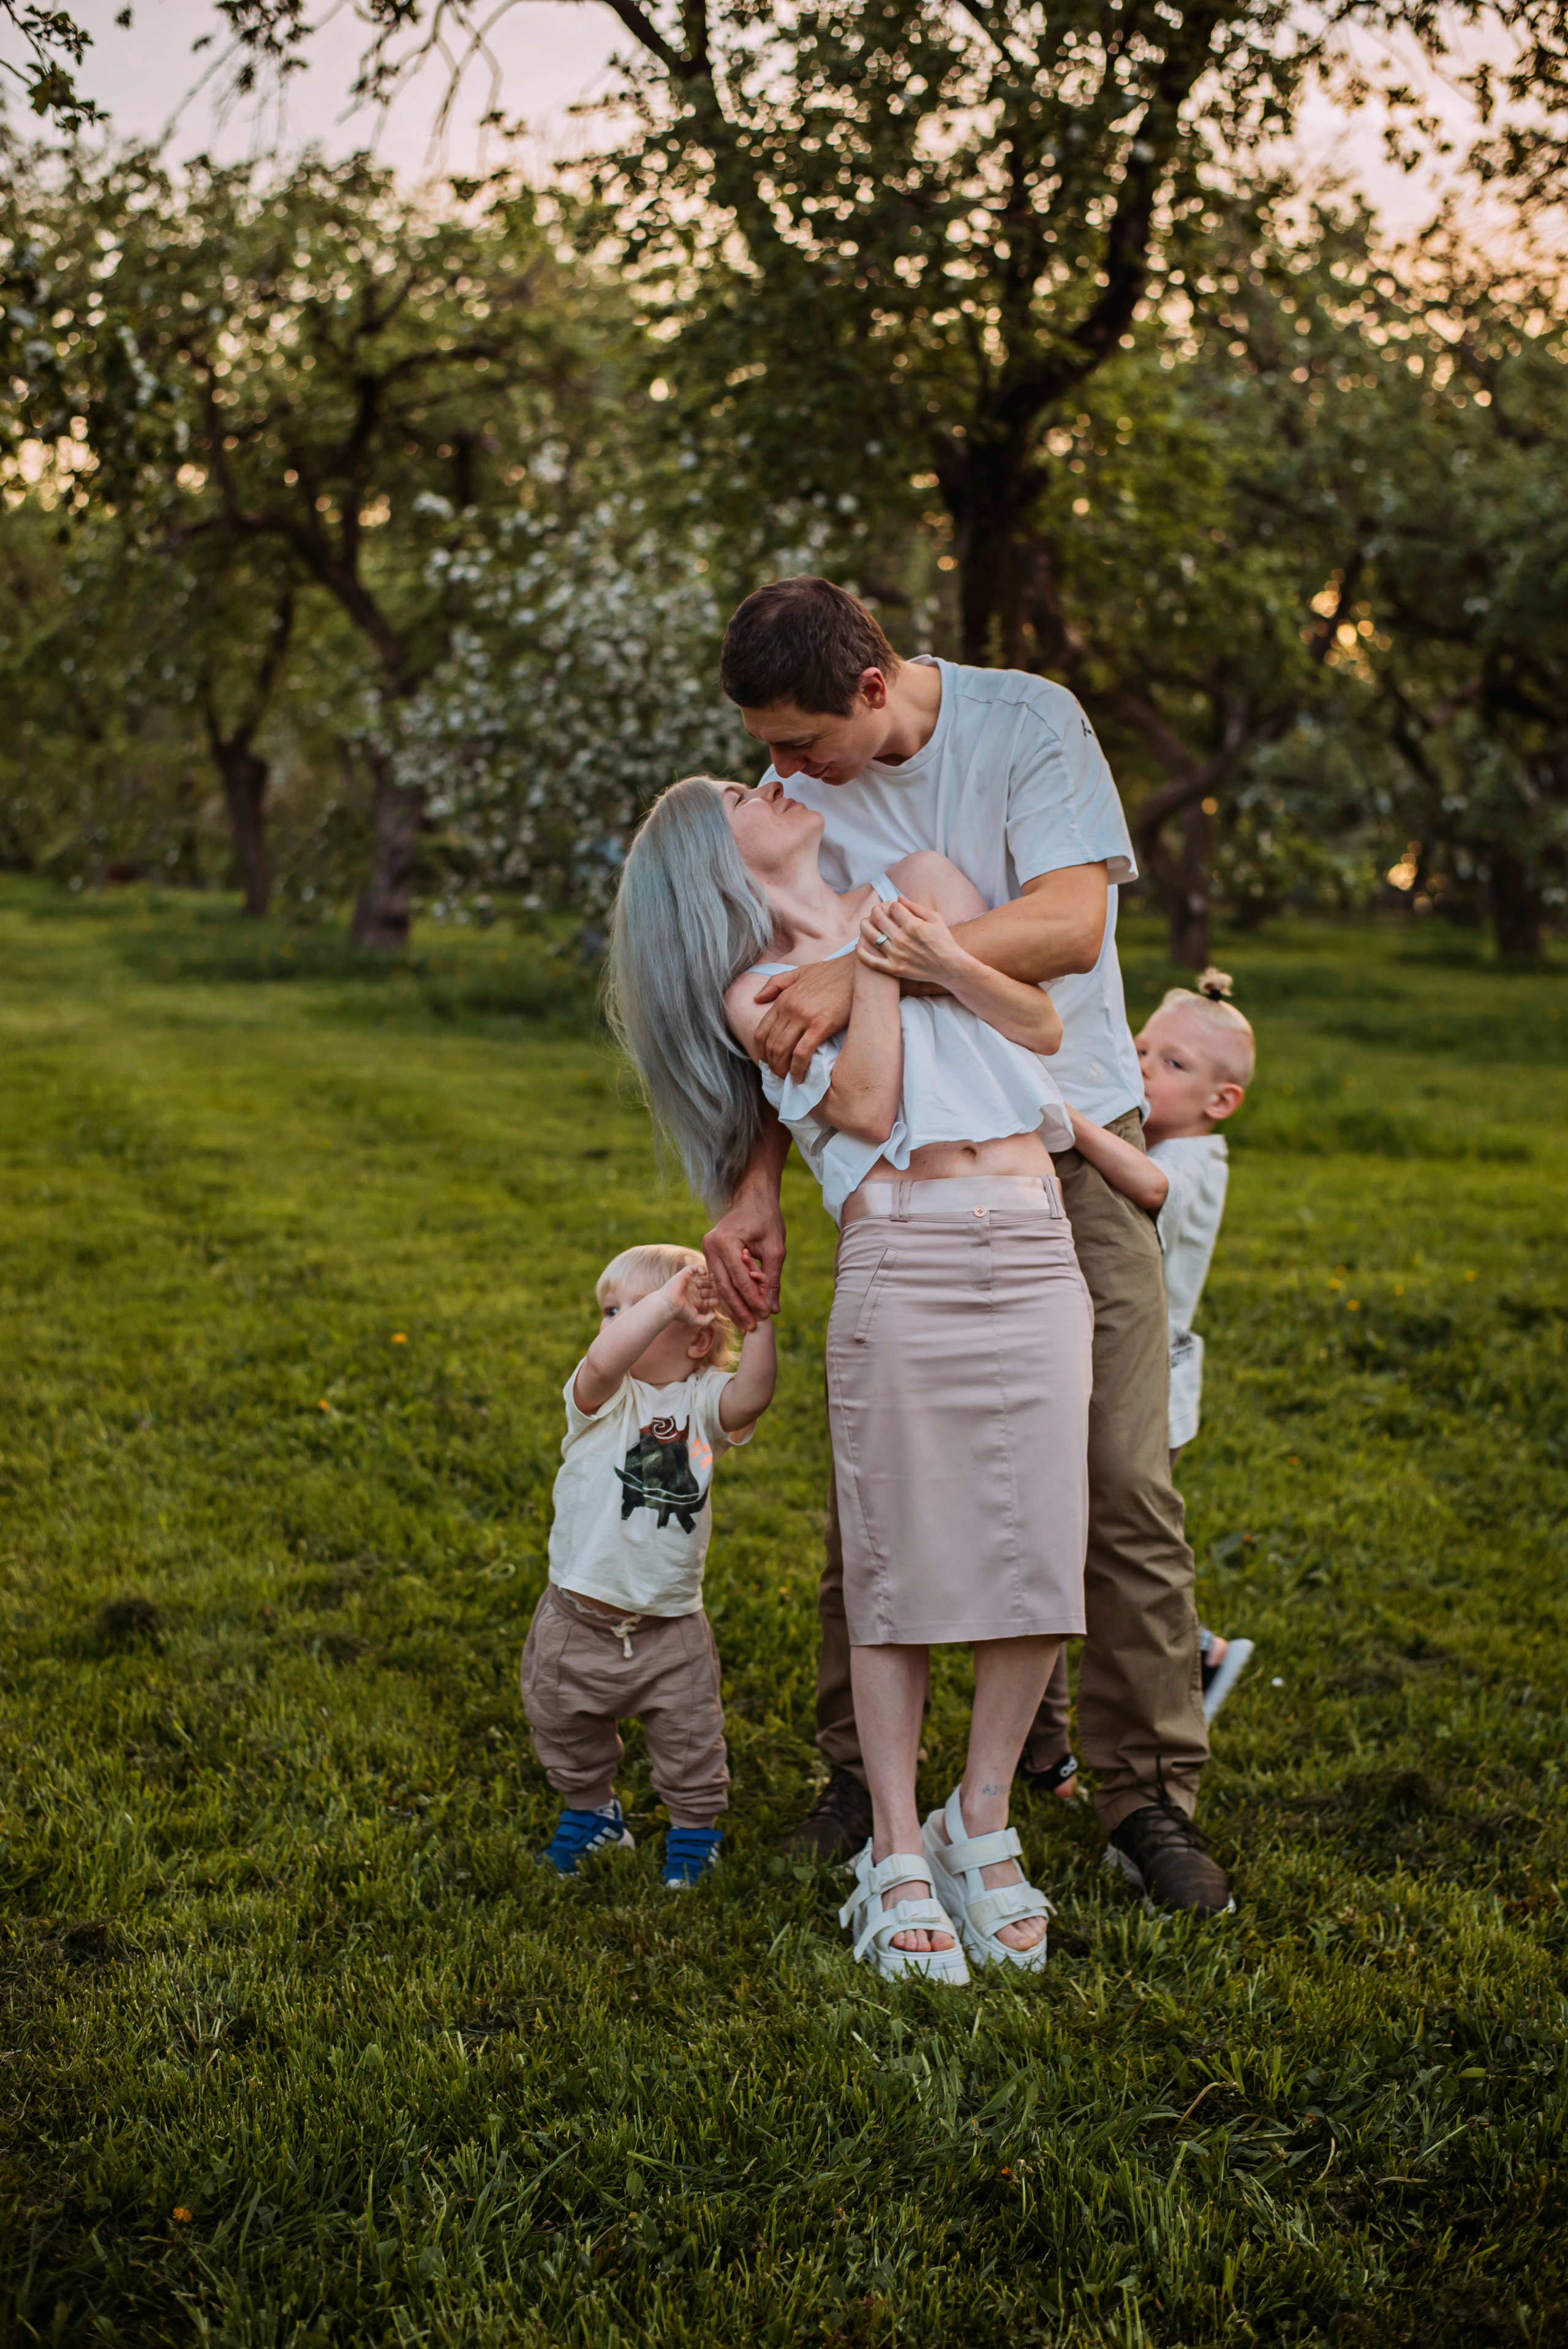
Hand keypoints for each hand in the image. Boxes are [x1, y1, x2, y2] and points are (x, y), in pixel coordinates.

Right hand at [662, 1264, 716, 1328]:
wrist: (668, 1305)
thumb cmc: (680, 1313)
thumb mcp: (695, 1320)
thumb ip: (706, 1320)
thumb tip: (715, 1315)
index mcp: (695, 1302)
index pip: (708, 1299)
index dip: (715, 1298)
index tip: (720, 1299)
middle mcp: (692, 1292)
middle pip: (707, 1288)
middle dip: (714, 1289)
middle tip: (720, 1288)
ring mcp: (688, 1283)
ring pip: (702, 1278)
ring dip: (709, 1280)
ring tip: (714, 1281)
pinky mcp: (684, 1275)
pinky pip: (693, 1268)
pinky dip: (700, 1268)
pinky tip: (704, 1273)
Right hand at [703, 1186, 785, 1330]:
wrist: (752, 1197)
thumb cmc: (766, 1218)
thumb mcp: (775, 1248)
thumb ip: (772, 1279)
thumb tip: (772, 1309)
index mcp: (726, 1241)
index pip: (739, 1279)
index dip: (752, 1300)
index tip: (764, 1316)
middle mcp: (710, 1245)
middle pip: (724, 1286)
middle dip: (739, 1309)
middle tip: (751, 1328)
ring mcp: (706, 1249)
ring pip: (718, 1286)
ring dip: (732, 1306)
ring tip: (745, 1325)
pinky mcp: (708, 1253)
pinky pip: (718, 1279)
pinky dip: (729, 1295)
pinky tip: (738, 1310)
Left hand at [753, 954, 855, 1080]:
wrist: (857, 972)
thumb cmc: (832, 973)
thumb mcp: (799, 972)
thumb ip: (777, 984)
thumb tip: (757, 999)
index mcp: (783, 999)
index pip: (762, 1032)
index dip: (761, 1052)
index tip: (768, 1062)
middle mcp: (789, 1008)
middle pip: (771, 1045)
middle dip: (772, 1064)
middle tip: (779, 1074)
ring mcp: (804, 1017)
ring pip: (783, 1051)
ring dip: (782, 1069)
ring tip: (788, 1078)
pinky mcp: (821, 1025)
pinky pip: (802, 1053)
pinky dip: (797, 1068)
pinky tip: (800, 1076)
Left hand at [857, 894, 965, 988]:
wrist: (950, 967)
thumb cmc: (944, 940)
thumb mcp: (935, 918)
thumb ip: (915, 907)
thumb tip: (898, 898)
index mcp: (913, 925)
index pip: (892, 908)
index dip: (891, 905)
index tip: (893, 908)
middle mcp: (902, 939)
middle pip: (879, 918)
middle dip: (876, 910)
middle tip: (876, 911)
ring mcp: (896, 955)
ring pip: (871, 936)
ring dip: (865, 926)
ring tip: (865, 923)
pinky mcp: (894, 969)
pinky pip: (872, 961)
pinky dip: (862, 953)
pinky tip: (858, 945)